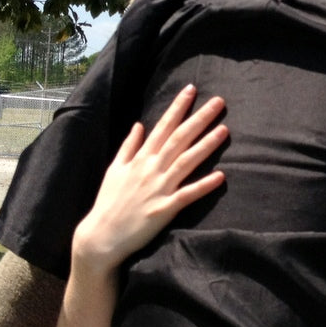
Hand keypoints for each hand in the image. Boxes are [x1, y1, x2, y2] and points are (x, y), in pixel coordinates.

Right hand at [72, 85, 227, 273]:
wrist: (101, 236)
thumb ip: (128, 146)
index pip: (163, 127)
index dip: (178, 107)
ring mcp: (159, 188)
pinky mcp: (164, 209)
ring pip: (186, 162)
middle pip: (179, 139)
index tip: (192, 90)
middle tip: (218, 102)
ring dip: (206, 145)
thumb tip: (139, 125)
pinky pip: (187, 195)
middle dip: (199, 119)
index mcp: (141, 158)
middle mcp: (151, 169)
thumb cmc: (109, 202)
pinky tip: (221, 176)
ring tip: (224, 130)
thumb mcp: (114, 169)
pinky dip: (203, 185)